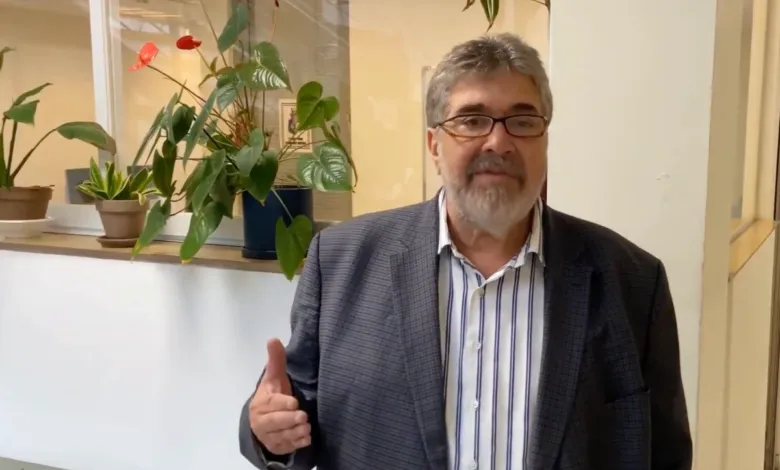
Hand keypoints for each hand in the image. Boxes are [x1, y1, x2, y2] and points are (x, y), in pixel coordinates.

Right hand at [249, 338, 310, 455]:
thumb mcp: (274, 378)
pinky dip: (296, 443)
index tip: (294, 403)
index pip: (270, 403)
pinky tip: (306, 438)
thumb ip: (276, 361)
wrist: (262, 421)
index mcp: (261, 403)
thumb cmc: (272, 396)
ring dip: (295, 432)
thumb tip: (273, 339)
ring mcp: (269, 436)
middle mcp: (261, 421)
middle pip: (274, 422)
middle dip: (288, 420)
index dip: (282, 404)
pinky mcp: (277, 446)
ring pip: (281, 436)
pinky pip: (286, 447)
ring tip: (307, 427)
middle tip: (303, 417)